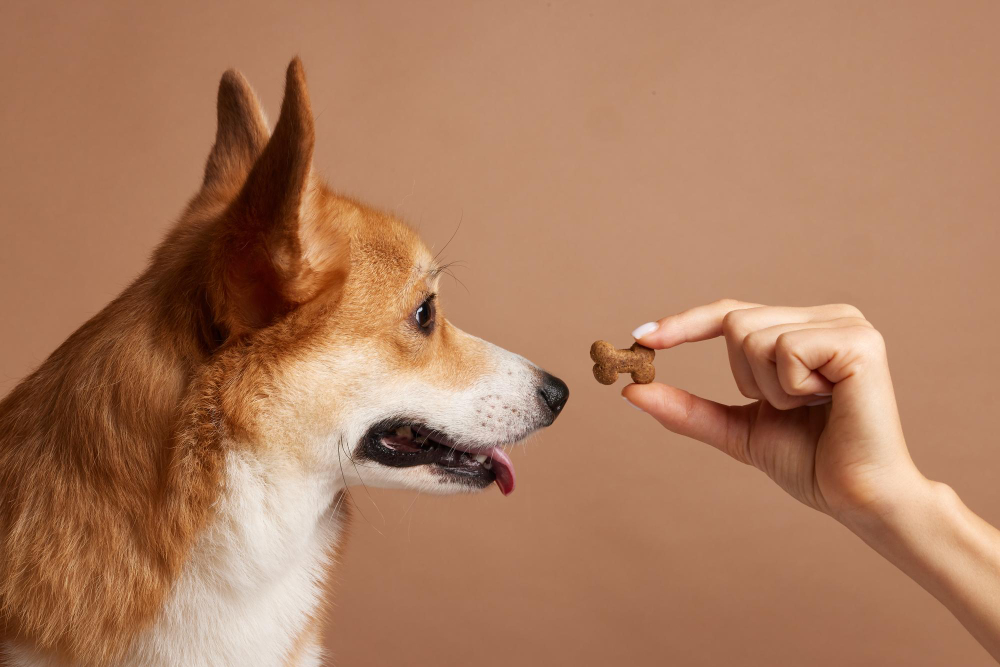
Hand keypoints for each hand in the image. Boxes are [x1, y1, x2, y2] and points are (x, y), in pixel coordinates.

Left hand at [623, 299, 926, 524]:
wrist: (858, 499)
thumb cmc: (810, 463)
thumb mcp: (737, 430)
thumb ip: (687, 409)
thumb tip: (631, 390)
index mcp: (804, 329)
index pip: (730, 313)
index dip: (684, 323)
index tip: (640, 339)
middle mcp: (826, 315)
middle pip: (734, 321)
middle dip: (744, 377)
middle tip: (790, 408)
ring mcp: (846, 323)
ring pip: (752, 335)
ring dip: (769, 388)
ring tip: (812, 409)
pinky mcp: (858, 340)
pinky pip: (784, 349)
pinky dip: (792, 388)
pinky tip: (828, 404)